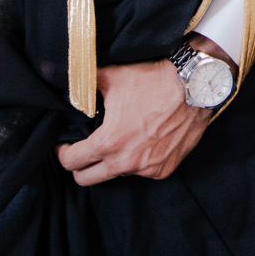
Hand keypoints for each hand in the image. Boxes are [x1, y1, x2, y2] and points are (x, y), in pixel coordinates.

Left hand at [56, 36, 231, 185]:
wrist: (195, 87)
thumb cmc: (153, 80)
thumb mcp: (113, 76)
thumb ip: (83, 81)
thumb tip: (60, 76)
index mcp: (109, 142)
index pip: (70, 162)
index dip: (62, 152)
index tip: (65, 144)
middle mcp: (125, 162)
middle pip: (86, 179)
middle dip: (80, 166)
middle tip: (83, 150)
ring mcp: (147, 169)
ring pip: (116, 174)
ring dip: (112, 161)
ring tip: (119, 140)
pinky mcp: (164, 170)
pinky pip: (142, 172)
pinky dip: (138, 160)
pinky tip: (143, 141)